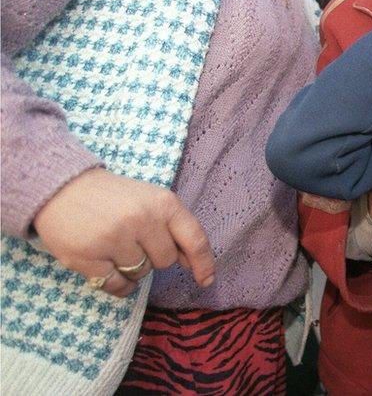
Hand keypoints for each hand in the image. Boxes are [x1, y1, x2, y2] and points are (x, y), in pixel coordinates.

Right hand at [32, 168, 215, 296]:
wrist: (61, 187)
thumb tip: (191, 262)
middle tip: (133, 239)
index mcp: (163, 203)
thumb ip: (173, 227)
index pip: (194, 239)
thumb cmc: (113, 197)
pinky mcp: (88, 257)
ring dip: (131, 268)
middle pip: (165, 261)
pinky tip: (106, 265)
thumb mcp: (150, 199)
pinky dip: (117, 284)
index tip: (205, 280)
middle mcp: (142, 219)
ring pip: (140, 274)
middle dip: (153, 257)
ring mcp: (114, 239)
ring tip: (114, 246)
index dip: (203, 263)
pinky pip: (118, 286)